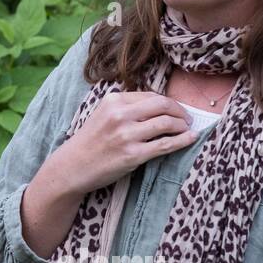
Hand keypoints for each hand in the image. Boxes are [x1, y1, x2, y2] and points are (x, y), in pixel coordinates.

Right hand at [52, 90, 197, 195]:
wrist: (72, 166)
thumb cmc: (90, 141)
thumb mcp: (103, 114)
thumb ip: (126, 107)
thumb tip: (160, 106)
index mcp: (112, 100)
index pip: (150, 96)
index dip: (168, 102)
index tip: (176, 109)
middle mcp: (119, 115)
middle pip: (162, 105)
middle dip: (180, 111)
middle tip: (186, 118)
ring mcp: (126, 135)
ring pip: (166, 123)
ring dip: (182, 125)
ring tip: (186, 129)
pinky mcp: (132, 155)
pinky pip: (165, 145)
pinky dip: (182, 141)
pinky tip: (191, 138)